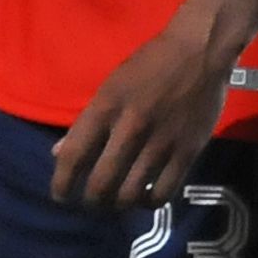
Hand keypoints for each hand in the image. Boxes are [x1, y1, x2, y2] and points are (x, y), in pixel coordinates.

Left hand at [51, 16, 235, 208]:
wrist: (199, 52)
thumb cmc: (149, 65)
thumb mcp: (110, 87)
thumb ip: (86, 123)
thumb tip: (58, 153)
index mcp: (105, 108)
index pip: (74, 156)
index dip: (62, 183)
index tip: (61, 196)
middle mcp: (130, 128)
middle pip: (101, 183)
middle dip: (91, 201)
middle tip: (91, 203)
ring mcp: (161, 142)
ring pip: (132, 194)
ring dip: (119, 205)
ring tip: (116, 203)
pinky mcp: (188, 151)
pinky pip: (164, 192)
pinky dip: (150, 202)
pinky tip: (145, 198)